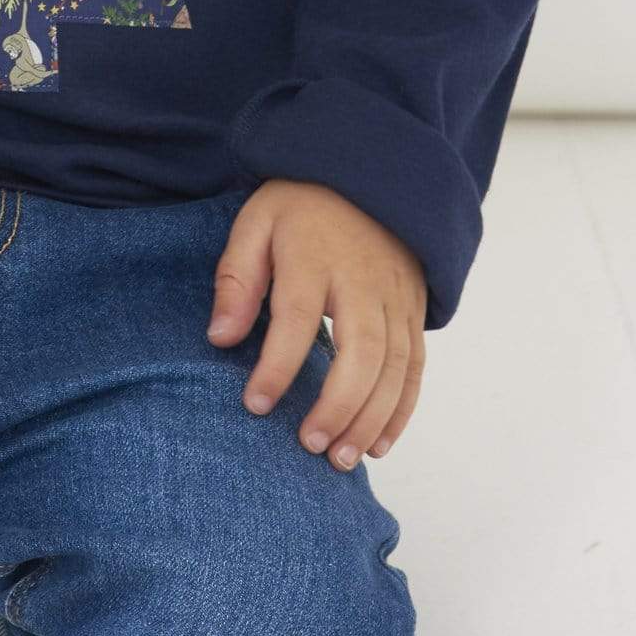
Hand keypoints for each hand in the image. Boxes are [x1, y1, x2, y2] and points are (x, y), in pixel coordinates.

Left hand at [206, 178, 426, 469]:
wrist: (367, 176)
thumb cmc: (300, 205)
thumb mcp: (256, 223)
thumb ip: (237, 278)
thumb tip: (219, 338)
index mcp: (314, 256)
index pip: (296, 317)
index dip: (277, 366)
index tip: (255, 404)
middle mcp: (363, 280)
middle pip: (361, 352)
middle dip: (337, 406)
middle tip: (309, 447)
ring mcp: (396, 297)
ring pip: (395, 368)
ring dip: (371, 419)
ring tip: (340, 460)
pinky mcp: (414, 311)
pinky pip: (416, 367)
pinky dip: (402, 410)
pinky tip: (378, 443)